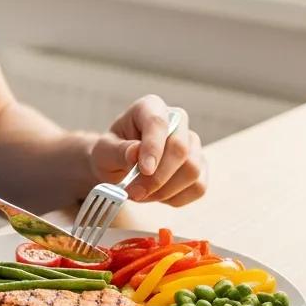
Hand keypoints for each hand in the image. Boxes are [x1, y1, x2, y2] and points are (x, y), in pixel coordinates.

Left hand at [90, 96, 206, 206]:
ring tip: (141, 193)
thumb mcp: (104, 151)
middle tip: (134, 192)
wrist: (119, 167)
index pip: (158, 122)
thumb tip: (136, 153)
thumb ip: (118, 151)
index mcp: (150, 107)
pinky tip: (156, 195)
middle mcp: (177, 122)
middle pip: (180, 149)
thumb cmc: (112, 153)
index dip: (153, 147)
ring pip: (192, 171)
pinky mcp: (201, 167)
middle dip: (158, 177)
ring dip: (164, 191)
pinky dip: (175, 198)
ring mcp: (192, 144)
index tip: (144, 169)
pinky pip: (198, 187)